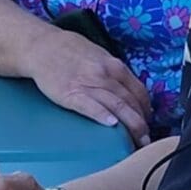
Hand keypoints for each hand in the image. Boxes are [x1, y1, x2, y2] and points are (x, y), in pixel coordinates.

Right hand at [28, 27, 153, 144]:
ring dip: (130, 126)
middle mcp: (106, 75)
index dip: (146, 111)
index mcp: (115, 66)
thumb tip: (131, 92)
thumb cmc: (70, 51)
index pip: (139, 92)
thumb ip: (115, 73)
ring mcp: (89, 84)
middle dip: (141, 124)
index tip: (148, 124)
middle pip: (131, 102)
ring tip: (136, 143)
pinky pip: (90, 106)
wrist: (42, 46)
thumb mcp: (100, 56)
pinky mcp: (71, 93)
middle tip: (145, 140)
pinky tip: (111, 125)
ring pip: (117, 106)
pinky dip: (103, 115)